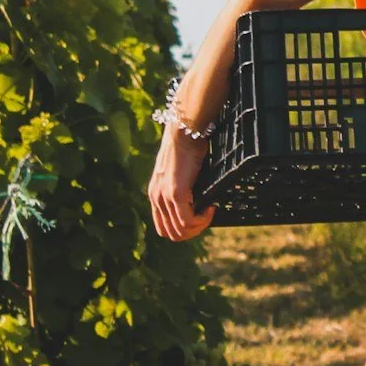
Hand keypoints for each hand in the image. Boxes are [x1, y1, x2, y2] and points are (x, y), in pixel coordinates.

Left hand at [148, 126, 214, 240]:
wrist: (185, 132)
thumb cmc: (188, 147)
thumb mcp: (181, 172)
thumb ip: (183, 187)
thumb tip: (197, 200)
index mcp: (155, 194)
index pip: (164, 228)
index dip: (183, 229)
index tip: (199, 217)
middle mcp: (156, 198)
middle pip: (172, 233)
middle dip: (192, 232)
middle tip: (206, 218)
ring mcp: (165, 197)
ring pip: (181, 230)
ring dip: (199, 226)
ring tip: (210, 211)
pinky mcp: (176, 193)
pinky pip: (188, 220)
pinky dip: (202, 220)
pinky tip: (210, 207)